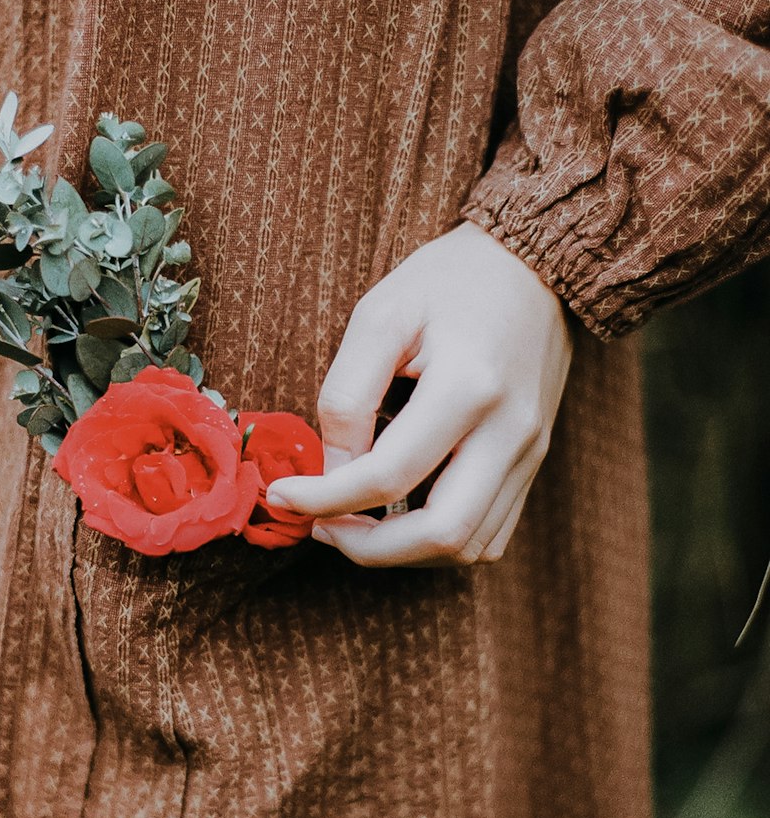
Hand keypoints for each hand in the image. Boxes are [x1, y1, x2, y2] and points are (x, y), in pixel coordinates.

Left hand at [266, 221, 572, 565]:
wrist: (535, 265)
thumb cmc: (449, 281)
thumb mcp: (380, 314)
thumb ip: (347, 394)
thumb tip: (331, 470)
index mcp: (468, 386)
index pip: (388, 475)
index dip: (325, 498)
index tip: (282, 494)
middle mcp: (511, 430)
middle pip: (442, 534)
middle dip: (369, 548)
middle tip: (320, 527)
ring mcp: (530, 451)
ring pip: (470, 546)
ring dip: (403, 553)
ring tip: (352, 524)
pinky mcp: (534, 461)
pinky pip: (491, 533)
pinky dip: (438, 542)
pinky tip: (398, 515)